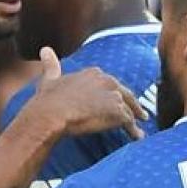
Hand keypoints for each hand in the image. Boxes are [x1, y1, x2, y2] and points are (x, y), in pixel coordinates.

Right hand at [29, 47, 145, 139]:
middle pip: (125, 94)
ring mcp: (113, 96)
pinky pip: (129, 123)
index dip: (115, 93)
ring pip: (129, 109)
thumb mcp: (49, 79)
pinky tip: (137, 137)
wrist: (51, 114)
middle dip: (133, 104)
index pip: (111, 83)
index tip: (118, 99)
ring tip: (139, 130)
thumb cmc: (48, 100)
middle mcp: (107, 81)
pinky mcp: (117, 112)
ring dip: (135, 120)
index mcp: (93, 74)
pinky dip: (134, 131)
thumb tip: (45, 50)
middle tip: (140, 114)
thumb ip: (51, 66)